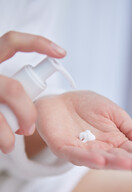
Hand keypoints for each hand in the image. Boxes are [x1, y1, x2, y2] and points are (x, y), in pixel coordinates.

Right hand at [0, 31, 65, 152]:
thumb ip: (12, 86)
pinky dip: (3, 139)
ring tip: (10, 144)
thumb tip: (33, 96)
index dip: (37, 43)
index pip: (11, 42)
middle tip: (29, 128)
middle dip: (27, 112)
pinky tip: (4, 145)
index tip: (62, 53)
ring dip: (11, 131)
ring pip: (3, 110)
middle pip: (14, 89)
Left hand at [35, 91, 131, 175]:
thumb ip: (128, 127)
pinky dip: (87, 158)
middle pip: (116, 158)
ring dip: (112, 162)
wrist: (60, 99)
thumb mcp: (113, 112)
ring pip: (98, 159)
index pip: (130, 151)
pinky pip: (75, 154)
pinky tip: (99, 159)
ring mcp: (81, 150)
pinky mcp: (64, 148)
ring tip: (128, 163)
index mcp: (112, 140)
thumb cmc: (86, 105)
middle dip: (131, 163)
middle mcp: (99, 148)